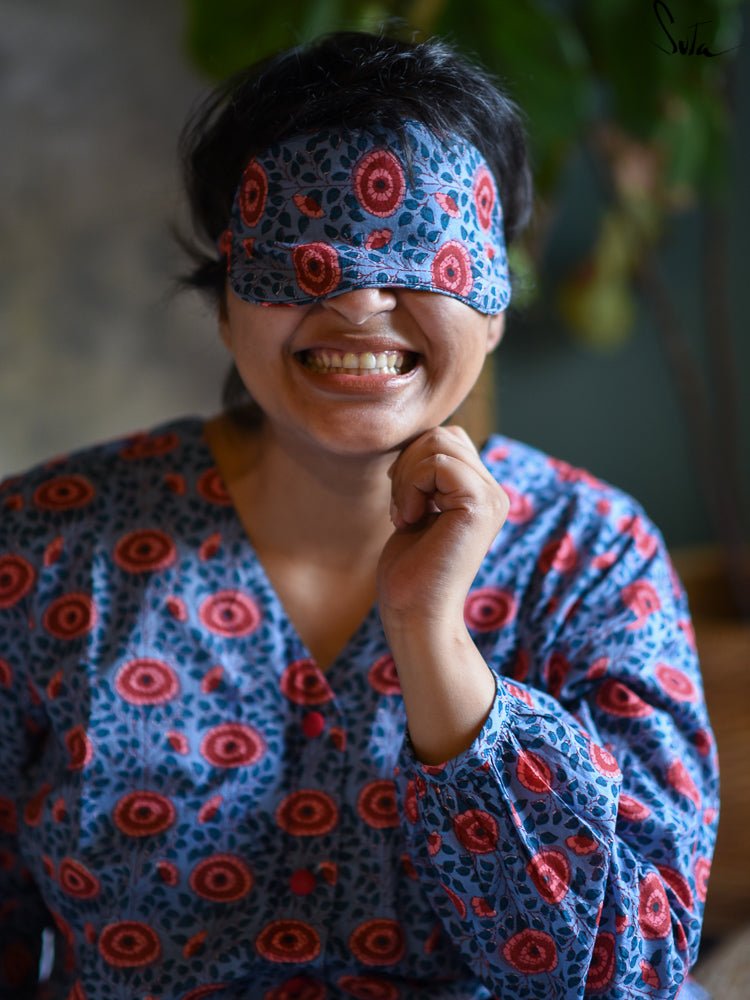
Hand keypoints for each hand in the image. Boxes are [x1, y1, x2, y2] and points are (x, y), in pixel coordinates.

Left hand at [376, 426, 508, 630]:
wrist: (415, 613)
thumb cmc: (409, 570)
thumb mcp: (419, 507)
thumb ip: (427, 474)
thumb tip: (420, 435)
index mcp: (481, 492)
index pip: (446, 439)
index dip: (413, 461)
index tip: (403, 503)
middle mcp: (494, 492)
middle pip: (442, 435)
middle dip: (407, 465)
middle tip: (401, 510)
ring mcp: (492, 497)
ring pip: (438, 442)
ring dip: (406, 477)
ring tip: (406, 515)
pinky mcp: (481, 505)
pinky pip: (437, 464)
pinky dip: (411, 487)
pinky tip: (410, 520)